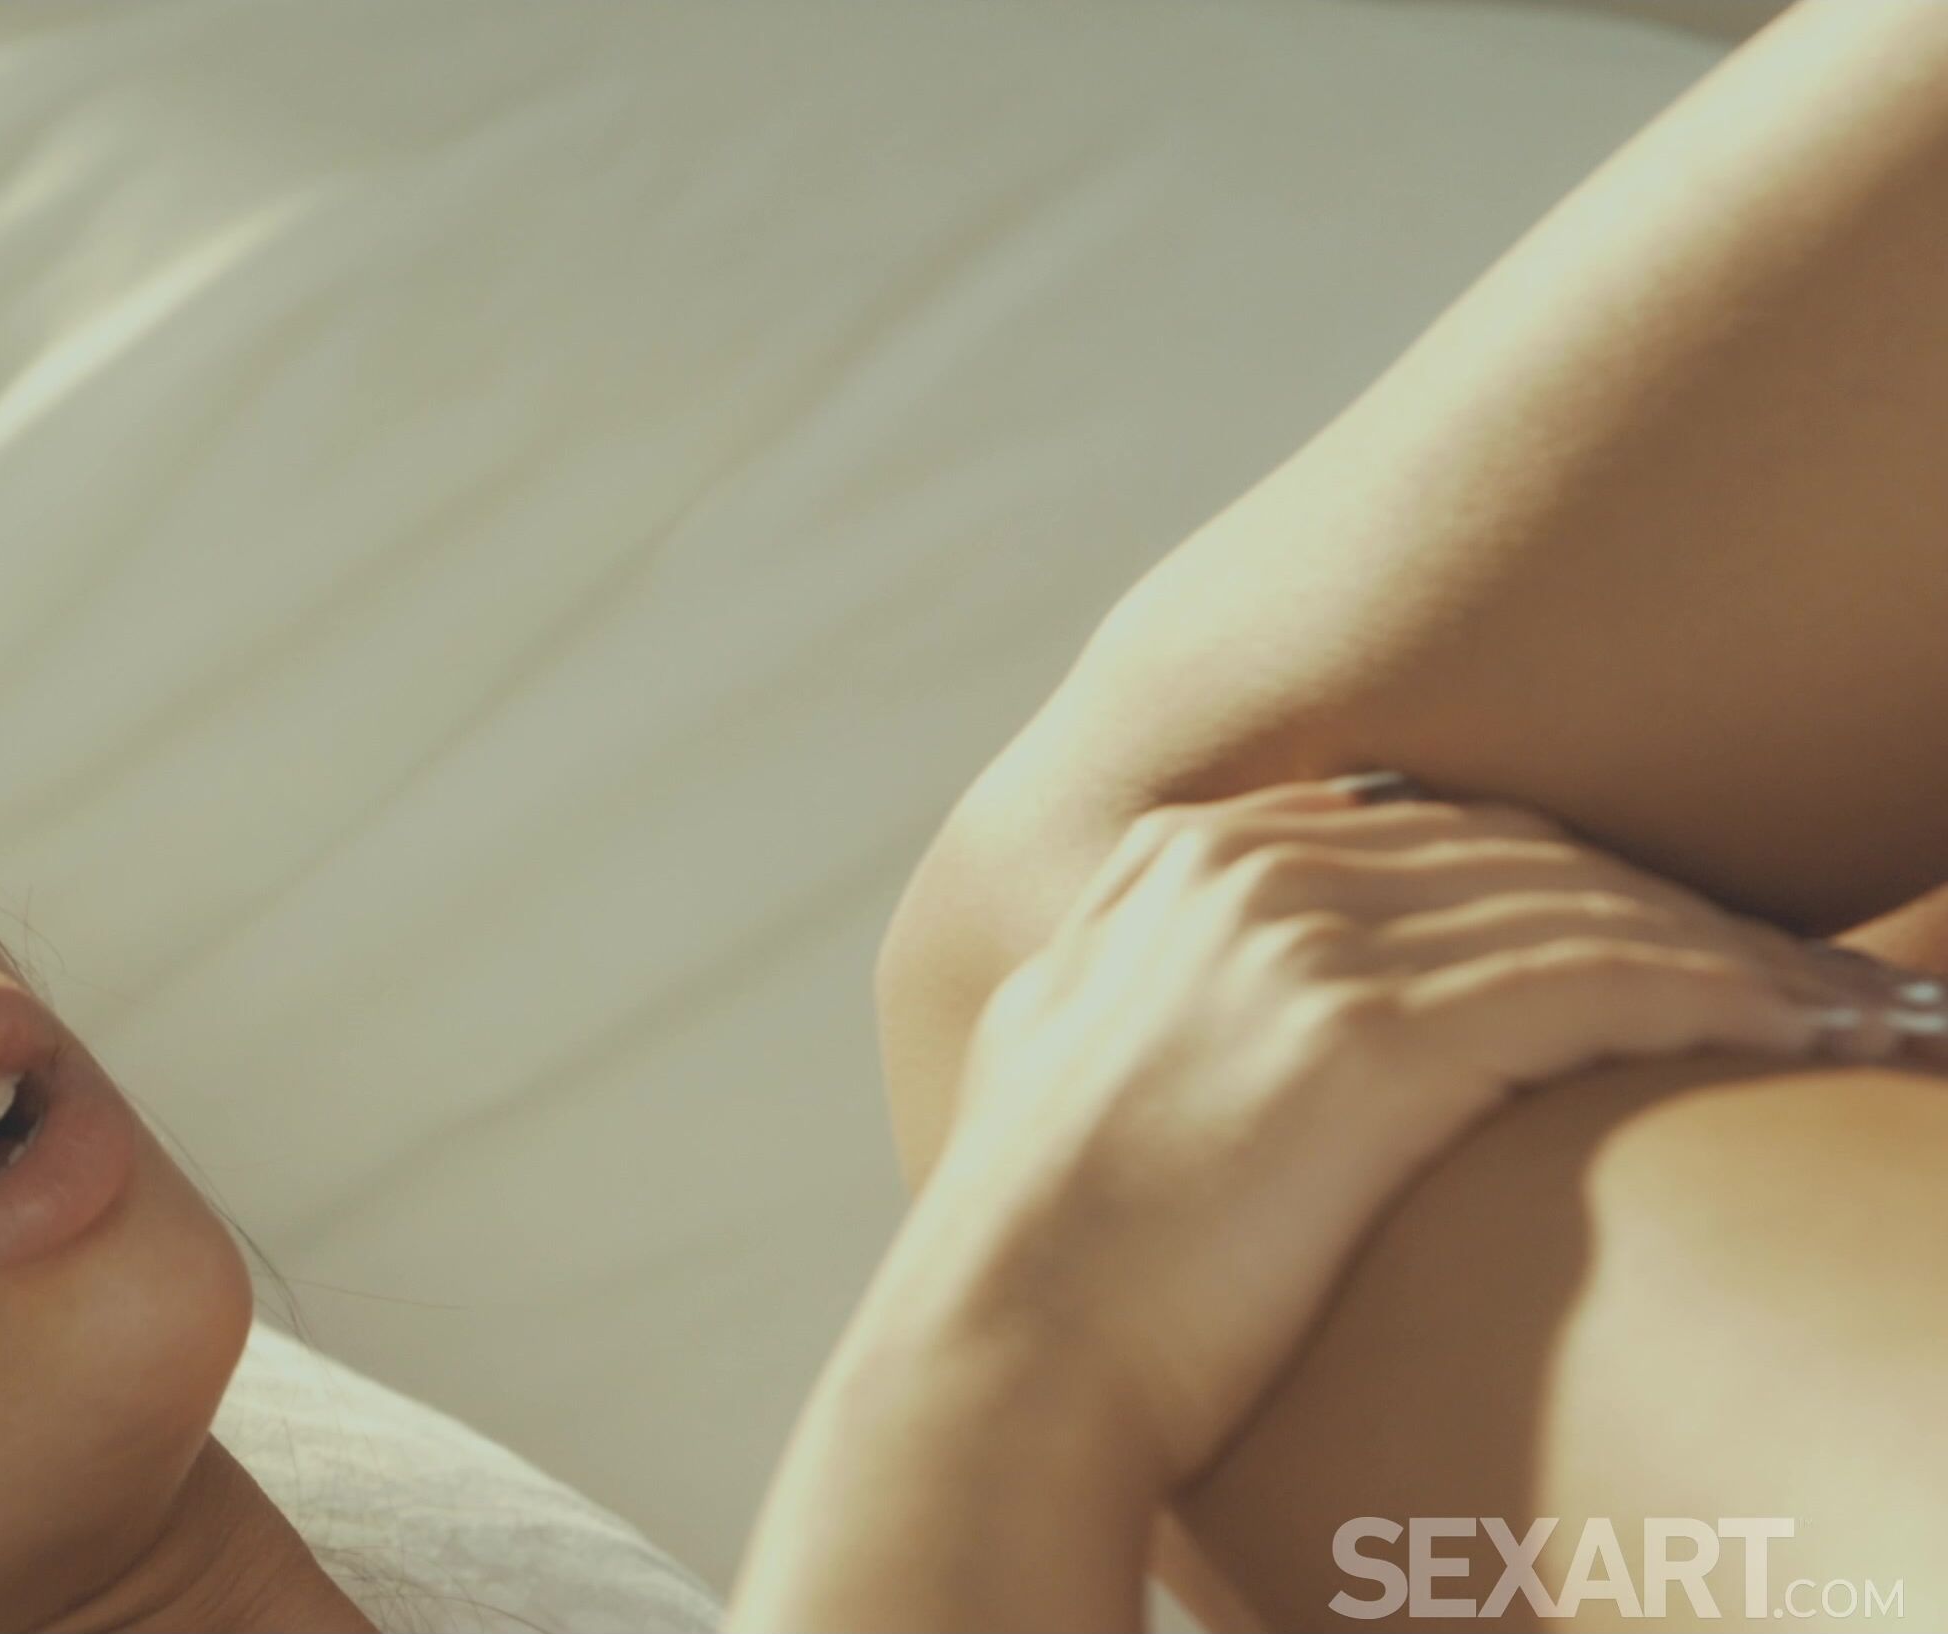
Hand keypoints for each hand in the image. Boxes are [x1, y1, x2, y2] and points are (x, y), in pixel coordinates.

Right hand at [896, 771, 1912, 1488]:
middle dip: (1683, 903)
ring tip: (1850, 1004)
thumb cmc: (1040, 1248)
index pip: (1436, 828)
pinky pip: (1599, 984)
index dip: (1582, 875)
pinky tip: (1801, 1030)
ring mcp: (1299, 941)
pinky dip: (1723, 999)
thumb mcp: (1059, 1045)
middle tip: (1813, 964)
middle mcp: (1239, 870)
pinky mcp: (1366, 1034)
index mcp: (1175, 859)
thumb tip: (1190, 959)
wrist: (1007, 1347)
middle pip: (1524, 852)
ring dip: (1740, 952)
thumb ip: (1138, 963)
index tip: (1688, 927)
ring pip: (1583, 908)